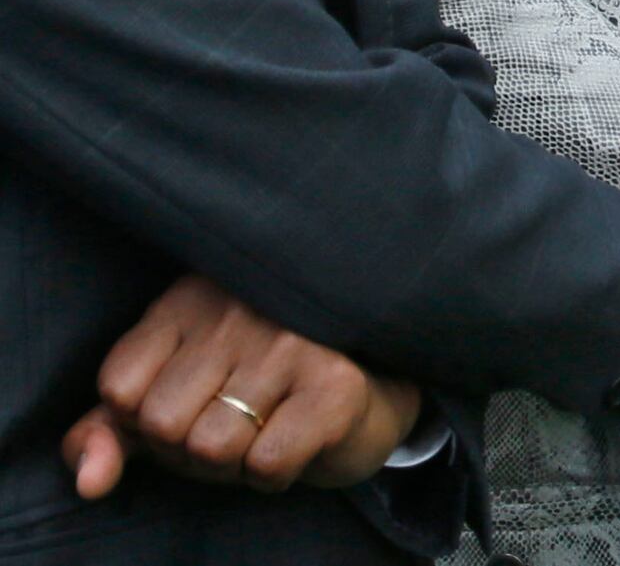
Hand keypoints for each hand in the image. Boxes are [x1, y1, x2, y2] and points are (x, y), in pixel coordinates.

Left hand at [63, 275, 421, 499]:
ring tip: (264, 430)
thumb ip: (109, 434)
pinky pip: (265, 464)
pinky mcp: (336, 383)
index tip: (187, 406)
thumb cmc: (251, 396)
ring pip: (212, 448)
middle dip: (190, 449)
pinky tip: (296, 440)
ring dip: (234, 464)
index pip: (119, 388)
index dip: (144, 422)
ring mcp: (292, 343)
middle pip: (164, 424)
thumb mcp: (166, 404)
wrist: (365, 393)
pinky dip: (274, 474)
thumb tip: (89, 483)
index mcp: (190, 300)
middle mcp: (239, 310)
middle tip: (233, 424)